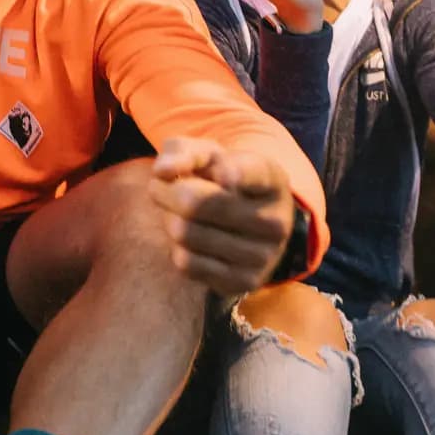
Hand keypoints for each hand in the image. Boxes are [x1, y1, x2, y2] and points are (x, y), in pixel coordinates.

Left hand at [149, 139, 295, 295]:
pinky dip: (177, 248)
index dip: (235, 174)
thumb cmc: (219, 177)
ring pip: (185, 233)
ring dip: (168, 219)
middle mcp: (275, 220)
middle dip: (166, 191)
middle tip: (159, 187)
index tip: (222, 176)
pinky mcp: (243, 282)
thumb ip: (182, 151)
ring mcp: (262, 256)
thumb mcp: (206, 154)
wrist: (246, 220)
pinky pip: (186, 264)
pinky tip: (190, 239)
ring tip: (177, 212)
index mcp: (271, 178)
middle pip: (195, 202)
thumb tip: (163, 171)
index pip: (254, 175)